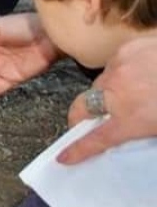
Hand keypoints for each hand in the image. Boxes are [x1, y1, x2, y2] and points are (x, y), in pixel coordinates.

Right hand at [58, 35, 156, 163]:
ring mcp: (118, 67)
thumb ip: (143, 131)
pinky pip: (114, 64)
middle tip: (94, 121)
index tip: (63, 157)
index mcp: (130, 119)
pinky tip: (144, 72)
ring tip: (134, 91)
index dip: (77, 150)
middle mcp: (116, 93)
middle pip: (84, 107)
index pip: (95, 139)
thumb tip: (129, 132)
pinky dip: (123, 71)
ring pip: (100, 84)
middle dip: (84, 116)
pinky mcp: (126, 49)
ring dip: (108, 92)